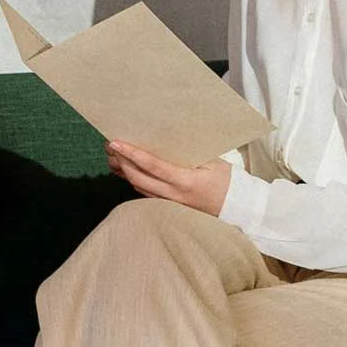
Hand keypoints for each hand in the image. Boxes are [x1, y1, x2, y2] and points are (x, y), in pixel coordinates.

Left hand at [107, 140, 228, 215]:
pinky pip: (145, 193)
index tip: (115, 143)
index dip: (131, 154)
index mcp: (185, 181)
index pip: (152, 166)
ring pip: (138, 187)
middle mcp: (173, 194)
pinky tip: (125, 170)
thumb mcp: (213, 161)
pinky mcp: (169, 206)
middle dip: (120, 161)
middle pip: (138, 178)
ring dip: (123, 171)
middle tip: (109, 145)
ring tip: (112, 155)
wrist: (237, 208)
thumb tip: (166, 138)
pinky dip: (132, 180)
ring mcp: (170, 203)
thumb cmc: (227, 182)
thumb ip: (189, 153)